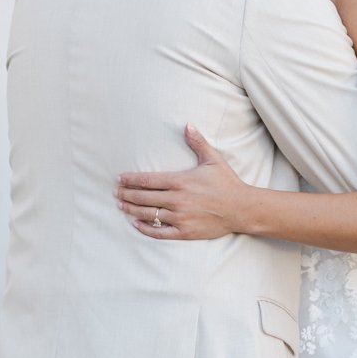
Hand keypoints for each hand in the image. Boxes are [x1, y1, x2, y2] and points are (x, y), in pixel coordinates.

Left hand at [116, 126, 250, 240]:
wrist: (241, 209)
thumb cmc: (226, 183)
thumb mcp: (212, 159)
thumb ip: (197, 142)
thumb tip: (187, 125)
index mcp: (180, 181)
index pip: (148, 180)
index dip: (131, 180)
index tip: (120, 179)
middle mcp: (177, 200)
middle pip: (144, 197)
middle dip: (127, 194)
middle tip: (115, 193)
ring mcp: (179, 217)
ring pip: (148, 214)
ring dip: (131, 210)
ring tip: (121, 206)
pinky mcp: (184, 231)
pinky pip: (159, 232)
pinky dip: (145, 228)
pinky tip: (136, 224)